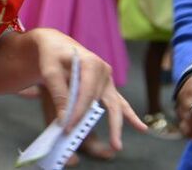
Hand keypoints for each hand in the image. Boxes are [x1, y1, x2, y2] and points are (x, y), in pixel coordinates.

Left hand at [32, 29, 146, 146]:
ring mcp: (107, 79)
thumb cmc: (52, 57)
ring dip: (116, 125)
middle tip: (101, 143)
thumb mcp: (50, 72)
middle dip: (98, 122)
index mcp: (91, 63)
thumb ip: (59, 94)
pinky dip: (129, 116)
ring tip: (116, 144)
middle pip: (102, 101)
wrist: (57, 46)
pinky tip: (141, 128)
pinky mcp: (107, 87)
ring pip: (114, 105)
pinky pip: (120, 103)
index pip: (87, 93)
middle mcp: (104, 71)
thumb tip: (65, 119)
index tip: (68, 127)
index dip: (78, 112)